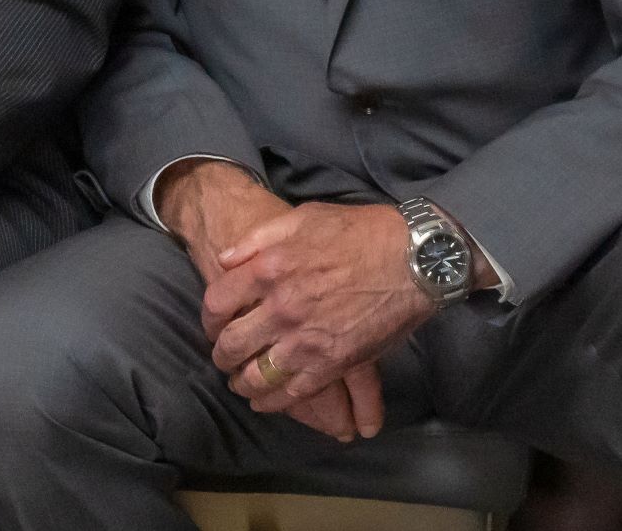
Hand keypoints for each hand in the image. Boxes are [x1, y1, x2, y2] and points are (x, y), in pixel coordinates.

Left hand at [157, 164, 387, 440]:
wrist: (412, 260)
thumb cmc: (358, 232)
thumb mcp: (300, 219)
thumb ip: (256, 241)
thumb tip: (225, 258)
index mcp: (268, 270)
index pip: (217, 302)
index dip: (209, 317)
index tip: (213, 323)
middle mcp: (282, 309)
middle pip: (232, 343)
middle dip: (221, 355)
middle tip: (221, 358)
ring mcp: (307, 340)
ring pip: (258, 374)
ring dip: (242, 382)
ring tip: (239, 384)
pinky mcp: (335, 363)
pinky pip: (295, 392)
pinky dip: (275, 402)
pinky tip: (265, 402)